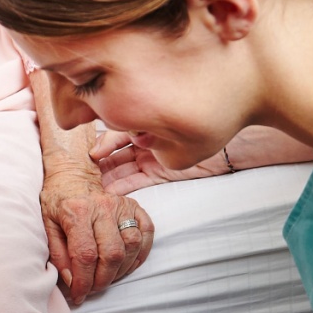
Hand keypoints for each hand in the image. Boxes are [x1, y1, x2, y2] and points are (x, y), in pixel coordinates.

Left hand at [41, 166, 154, 306]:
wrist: (72, 176)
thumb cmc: (57, 202)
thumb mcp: (47, 225)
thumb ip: (57, 253)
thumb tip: (71, 280)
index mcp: (77, 211)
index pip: (85, 254)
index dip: (83, 281)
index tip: (79, 295)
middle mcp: (102, 207)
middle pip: (112, 254)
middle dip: (103, 280)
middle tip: (92, 288)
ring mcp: (121, 205)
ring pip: (132, 246)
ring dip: (121, 270)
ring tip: (106, 278)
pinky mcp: (134, 206)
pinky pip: (147, 233)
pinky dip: (140, 254)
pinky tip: (126, 265)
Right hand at [91, 131, 224, 195]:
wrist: (229, 141)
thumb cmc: (200, 120)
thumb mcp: (163, 120)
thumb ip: (140, 127)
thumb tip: (122, 132)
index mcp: (143, 121)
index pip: (114, 131)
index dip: (102, 142)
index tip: (91, 152)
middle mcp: (144, 138)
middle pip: (115, 151)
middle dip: (100, 161)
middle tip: (83, 172)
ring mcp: (150, 156)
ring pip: (122, 167)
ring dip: (108, 176)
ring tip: (91, 185)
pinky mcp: (159, 173)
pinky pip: (136, 180)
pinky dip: (123, 186)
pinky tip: (109, 191)